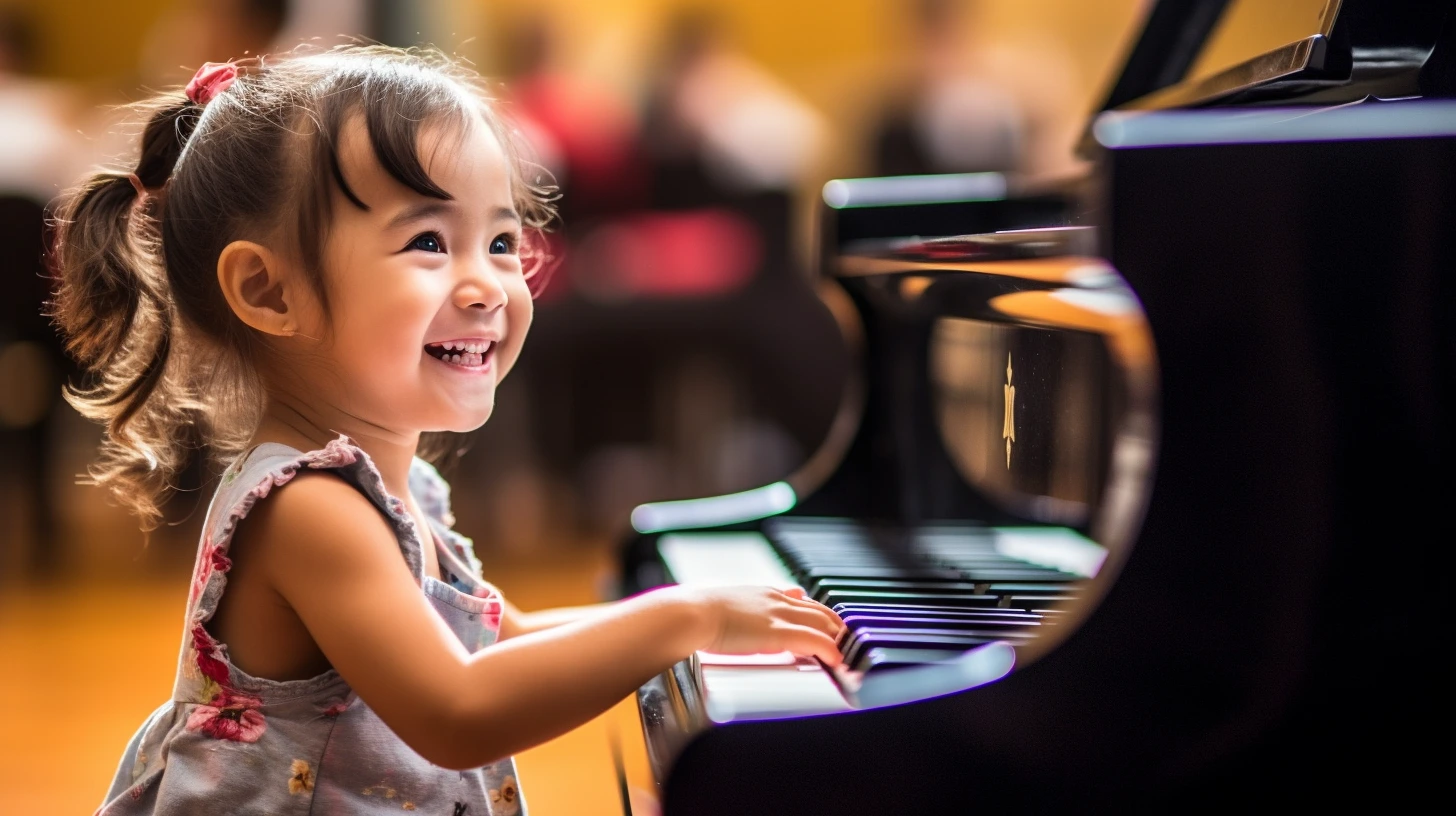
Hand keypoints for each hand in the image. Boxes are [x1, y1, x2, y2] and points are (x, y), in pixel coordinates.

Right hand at [691, 585, 846, 666]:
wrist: (692, 613)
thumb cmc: (699, 613)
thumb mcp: (727, 604)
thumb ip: (744, 609)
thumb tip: (744, 615)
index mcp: (764, 594)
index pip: (802, 600)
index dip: (818, 614)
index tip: (826, 624)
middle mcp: (777, 600)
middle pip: (819, 610)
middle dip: (836, 626)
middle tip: (845, 641)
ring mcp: (779, 615)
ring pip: (823, 622)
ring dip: (837, 638)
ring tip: (845, 653)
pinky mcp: (778, 633)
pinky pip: (815, 640)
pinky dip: (830, 650)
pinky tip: (836, 661)